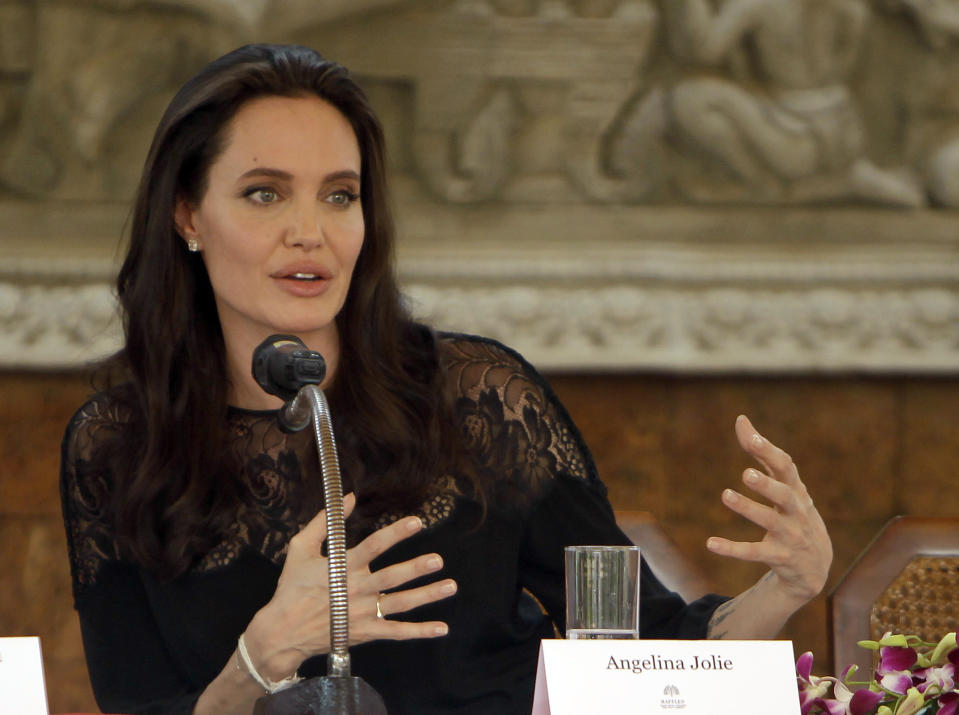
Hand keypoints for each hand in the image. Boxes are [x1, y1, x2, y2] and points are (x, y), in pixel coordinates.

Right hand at [243, 494, 456, 679]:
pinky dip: (419, 631)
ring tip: (450, 586)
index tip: (417, 522)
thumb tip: (347, 497)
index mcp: (343, 567)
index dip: (396, 533)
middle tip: (438, 560)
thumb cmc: (291, 588)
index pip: (374, 546)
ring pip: (401, 603)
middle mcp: (357, 589)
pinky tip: (441, 628)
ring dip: (427, 595)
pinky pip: (397, 632)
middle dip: (417, 568)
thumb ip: (323, 523)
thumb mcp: (300, 549)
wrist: (282, 631)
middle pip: (392, 577)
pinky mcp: (366, 632)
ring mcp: (363, 613)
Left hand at [706, 415, 832, 607]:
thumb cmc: (794, 513)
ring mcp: (790, 536)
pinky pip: (753, 553)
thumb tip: (741, 419)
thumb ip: (761, 453)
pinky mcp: (778, 557)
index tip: (752, 439)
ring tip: (726, 495)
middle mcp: (797, 512)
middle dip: (767, 485)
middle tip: (746, 474)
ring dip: (748, 509)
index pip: (786, 468)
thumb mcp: (784, 485)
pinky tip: (710, 543)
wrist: (815, 566)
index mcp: (796, 490)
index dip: (770, 453)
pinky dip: (732, 549)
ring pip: (769, 522)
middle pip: (784, 496)